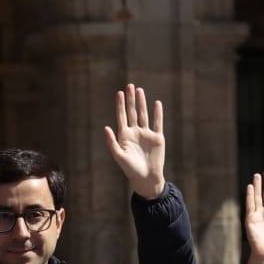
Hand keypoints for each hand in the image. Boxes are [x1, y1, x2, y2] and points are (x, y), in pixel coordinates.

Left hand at [103, 84, 165, 199]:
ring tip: (140, 90)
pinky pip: (157, 123)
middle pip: (132, 112)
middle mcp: (135, 132)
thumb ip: (112, 142)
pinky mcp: (157, 137)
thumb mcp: (119, 155)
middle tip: (130, 86)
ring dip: (142, 103)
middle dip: (131, 99)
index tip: (119, 93)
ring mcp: (146, 134)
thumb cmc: (130, 169)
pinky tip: (157, 103)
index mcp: (124, 135)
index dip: (120, 104)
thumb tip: (106, 127)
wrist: (146, 178)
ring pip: (144, 115)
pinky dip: (157, 113)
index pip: (122, 116)